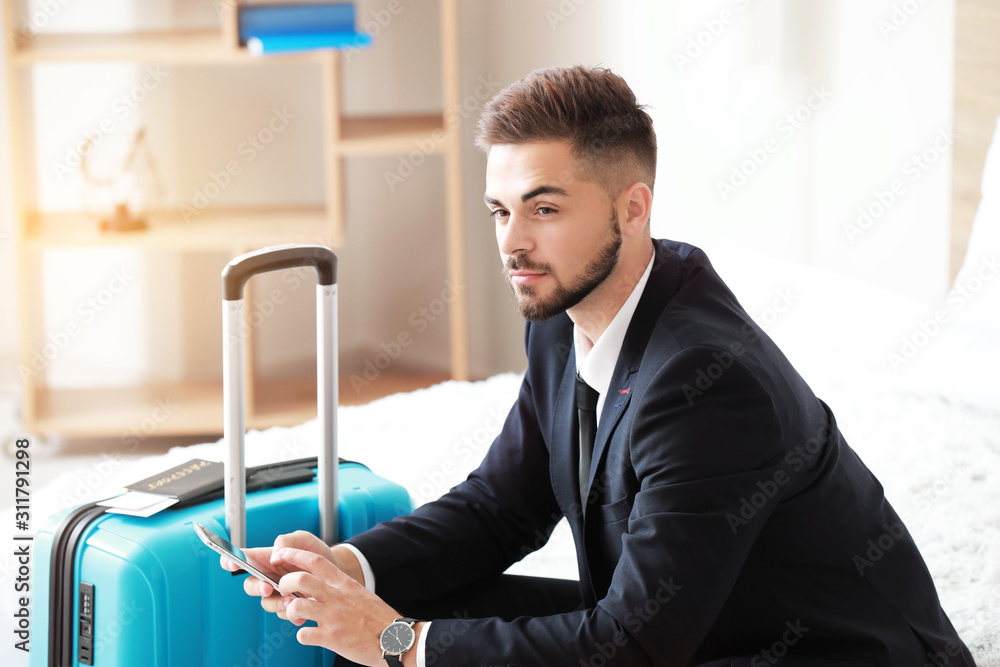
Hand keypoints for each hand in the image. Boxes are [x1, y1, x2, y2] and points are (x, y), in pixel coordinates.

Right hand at [219, 530, 359, 617]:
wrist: (337, 569)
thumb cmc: (316, 552)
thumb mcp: (304, 539)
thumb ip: (287, 541)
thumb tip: (274, 556)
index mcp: (266, 558)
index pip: (241, 559)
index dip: (230, 560)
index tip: (231, 563)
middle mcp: (268, 577)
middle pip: (250, 586)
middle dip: (256, 588)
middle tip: (268, 587)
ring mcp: (278, 593)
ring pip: (266, 603)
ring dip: (276, 603)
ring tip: (292, 600)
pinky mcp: (290, 606)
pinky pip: (283, 614)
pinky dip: (291, 613)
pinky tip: (302, 612)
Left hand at [271, 546, 415, 665]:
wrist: (395, 639)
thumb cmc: (378, 618)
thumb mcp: (360, 594)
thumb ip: (340, 588)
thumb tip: (321, 586)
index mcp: (344, 584)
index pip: (315, 560)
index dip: (294, 554)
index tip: (280, 554)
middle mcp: (337, 596)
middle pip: (300, 579)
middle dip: (285, 583)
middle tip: (284, 590)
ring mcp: (333, 616)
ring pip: (296, 605)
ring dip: (290, 611)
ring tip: (296, 616)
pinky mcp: (331, 638)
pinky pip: (303, 635)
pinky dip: (302, 636)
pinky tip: (310, 636)